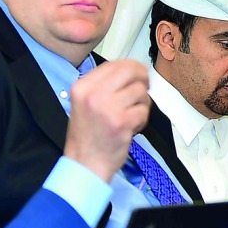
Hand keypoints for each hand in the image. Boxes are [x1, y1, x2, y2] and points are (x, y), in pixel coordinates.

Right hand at [63, 60, 150, 181]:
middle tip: (145, 87)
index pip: (114, 64)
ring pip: (140, 91)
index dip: (131, 66)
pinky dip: (141, 120)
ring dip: (141, 103)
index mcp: (82, 87)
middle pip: (130, 71)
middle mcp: (94, 94)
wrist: (85, 163)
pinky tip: (131, 127)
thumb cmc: (87, 136)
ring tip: (131, 115)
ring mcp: (109, 108)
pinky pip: (143, 111)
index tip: (138, 73)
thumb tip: (131, 70)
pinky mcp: (122, 122)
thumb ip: (104, 85)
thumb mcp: (85, 102)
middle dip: (142, 78)